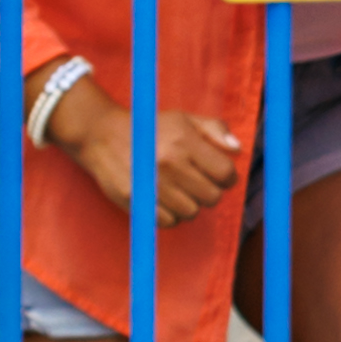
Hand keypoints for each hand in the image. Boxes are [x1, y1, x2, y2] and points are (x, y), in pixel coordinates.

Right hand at [56, 86, 241, 229]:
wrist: (102, 135)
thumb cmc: (150, 128)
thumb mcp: (184, 119)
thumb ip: (215, 129)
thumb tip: (238, 150)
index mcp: (185, 141)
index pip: (226, 173)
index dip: (227, 176)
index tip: (217, 174)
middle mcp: (170, 163)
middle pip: (212, 197)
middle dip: (209, 191)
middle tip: (195, 182)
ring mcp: (153, 184)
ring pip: (192, 212)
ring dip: (189, 204)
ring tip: (177, 190)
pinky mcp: (137, 201)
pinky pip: (169, 222)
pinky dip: (169, 215)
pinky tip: (163, 200)